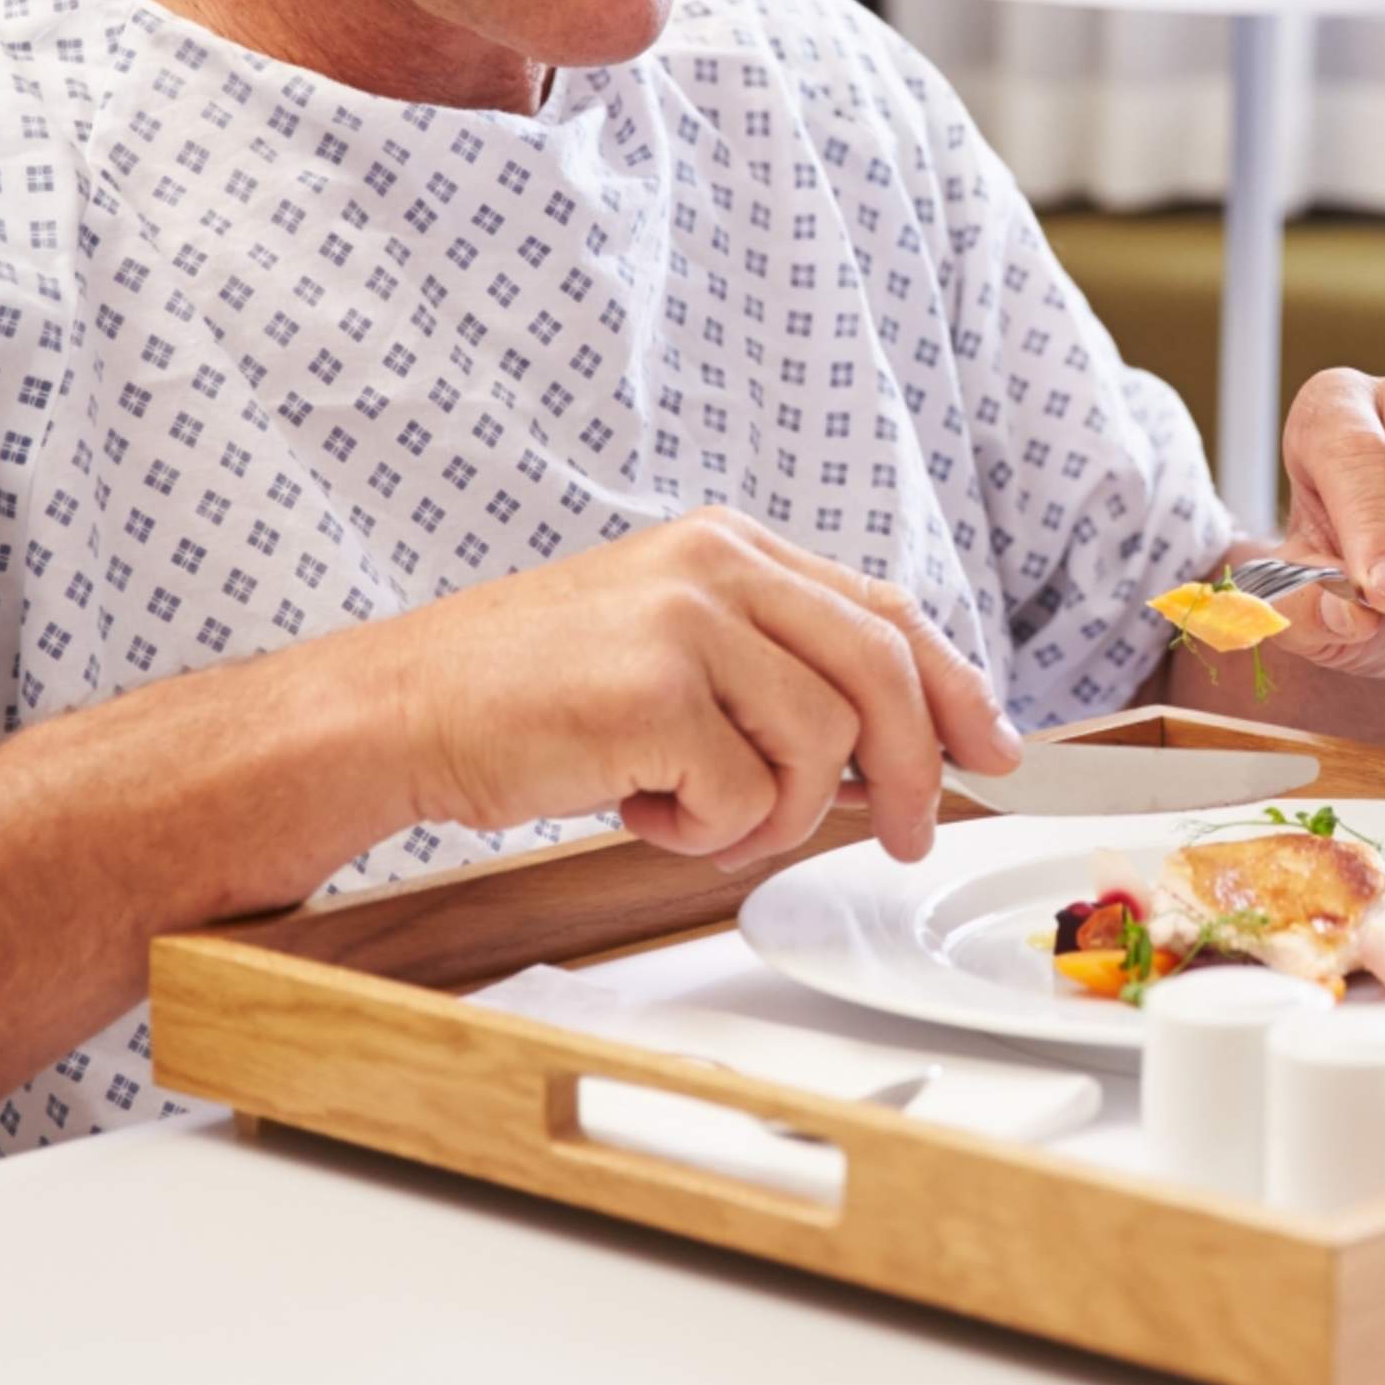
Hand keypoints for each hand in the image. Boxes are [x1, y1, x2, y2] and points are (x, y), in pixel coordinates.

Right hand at [374, 509, 1019, 865]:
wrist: (395, 711)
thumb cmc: (522, 696)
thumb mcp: (665, 650)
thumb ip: (770, 670)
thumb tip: (889, 746)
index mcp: (728, 547)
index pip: (882, 612)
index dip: (953, 686)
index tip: (989, 748)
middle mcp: (717, 567)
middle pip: (882, 674)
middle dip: (910, 773)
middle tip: (904, 837)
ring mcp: (687, 623)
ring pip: (822, 747)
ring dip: (769, 815)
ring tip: (690, 813)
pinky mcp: (655, 694)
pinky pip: (745, 797)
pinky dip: (700, 832)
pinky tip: (634, 807)